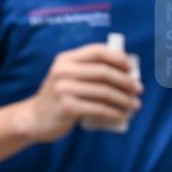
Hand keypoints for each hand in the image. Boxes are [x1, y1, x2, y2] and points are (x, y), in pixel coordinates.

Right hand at [21, 43, 141, 142]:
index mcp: (65, 60)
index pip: (98, 52)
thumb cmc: (58, 99)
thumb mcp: (67, 78)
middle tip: (138, 91)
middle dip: (126, 82)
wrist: (33, 120)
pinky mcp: (66, 108)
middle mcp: (63, 71)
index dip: (119, 58)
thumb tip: (127, 73)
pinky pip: (98, 109)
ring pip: (104, 92)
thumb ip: (87, 71)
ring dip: (124, 100)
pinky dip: (114, 113)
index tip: (131, 69)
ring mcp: (63, 89)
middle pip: (104, 73)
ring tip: (134, 106)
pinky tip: (121, 117)